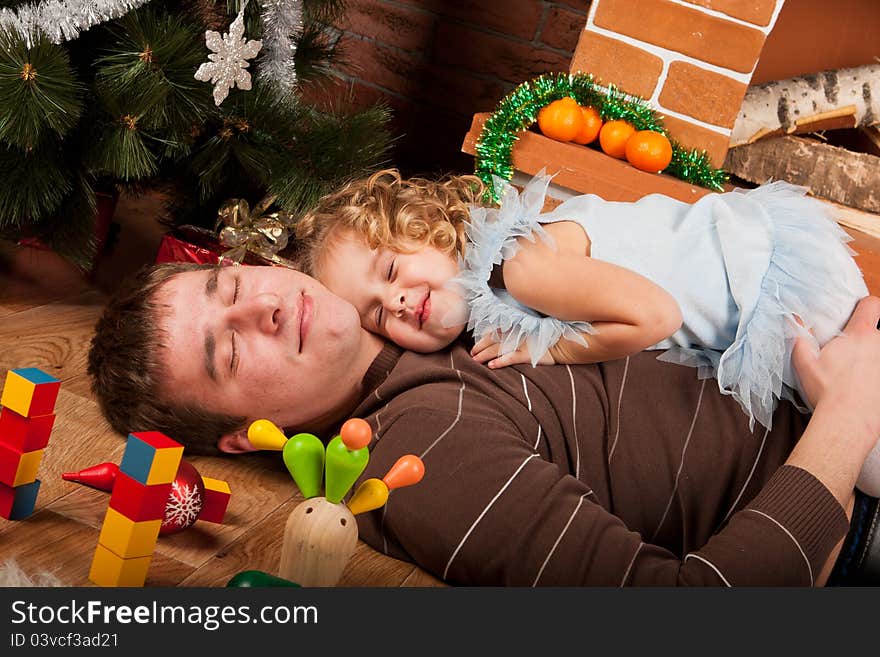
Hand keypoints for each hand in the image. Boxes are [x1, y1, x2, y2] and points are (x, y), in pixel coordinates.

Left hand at [471, 334, 554, 368]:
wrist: (564, 341)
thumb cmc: (548, 335)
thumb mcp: (532, 327)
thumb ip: (518, 329)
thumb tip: (502, 333)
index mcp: (516, 326)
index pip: (495, 332)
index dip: (483, 338)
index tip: (475, 345)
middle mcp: (516, 334)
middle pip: (493, 340)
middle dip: (480, 347)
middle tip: (471, 354)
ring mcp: (521, 344)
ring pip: (498, 349)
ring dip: (485, 355)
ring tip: (475, 360)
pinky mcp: (528, 354)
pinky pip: (511, 358)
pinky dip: (500, 361)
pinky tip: (491, 366)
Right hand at [792, 295, 879, 437]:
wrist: (848, 422)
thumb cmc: (827, 391)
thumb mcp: (804, 362)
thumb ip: (799, 336)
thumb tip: (793, 318)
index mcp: (860, 336)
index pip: (873, 304)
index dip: (866, 305)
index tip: (857, 312)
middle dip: (870, 334)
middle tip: (856, 346)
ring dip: (873, 355)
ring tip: (861, 368)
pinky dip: (875, 374)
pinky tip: (866, 385)